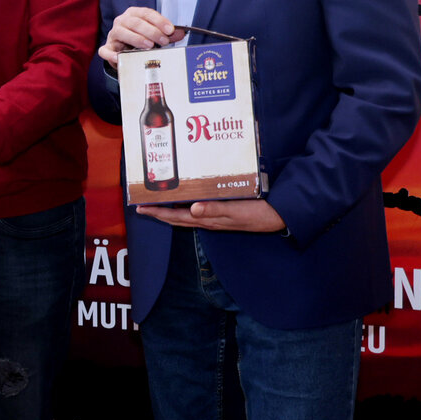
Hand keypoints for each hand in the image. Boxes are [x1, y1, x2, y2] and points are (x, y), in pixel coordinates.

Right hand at [98, 6, 183, 66]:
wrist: (124, 50)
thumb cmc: (140, 38)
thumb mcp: (155, 34)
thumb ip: (167, 33)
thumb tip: (181, 33)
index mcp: (133, 14)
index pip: (146, 13)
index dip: (159, 20)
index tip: (170, 29)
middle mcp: (121, 21)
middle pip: (135, 22)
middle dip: (151, 31)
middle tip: (163, 41)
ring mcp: (113, 35)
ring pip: (121, 32)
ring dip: (136, 38)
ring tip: (149, 46)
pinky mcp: (107, 48)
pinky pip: (104, 50)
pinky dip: (111, 54)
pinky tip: (119, 58)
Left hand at [135, 198, 285, 233]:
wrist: (279, 217)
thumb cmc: (258, 213)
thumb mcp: (236, 211)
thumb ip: (215, 210)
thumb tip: (192, 210)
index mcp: (208, 219)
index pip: (176, 217)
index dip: (157, 213)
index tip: (140, 208)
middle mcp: (208, 220)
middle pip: (176, 217)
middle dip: (158, 212)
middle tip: (141, 205)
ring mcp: (215, 218)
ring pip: (186, 215)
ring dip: (170, 209)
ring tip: (157, 202)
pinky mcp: (223, 213)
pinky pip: (198, 210)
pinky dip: (186, 206)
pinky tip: (184, 199)